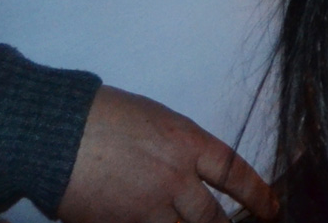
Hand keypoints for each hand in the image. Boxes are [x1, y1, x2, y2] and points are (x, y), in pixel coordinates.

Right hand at [58, 85, 275, 222]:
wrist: (55, 134)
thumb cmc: (103, 116)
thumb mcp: (157, 120)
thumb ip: (181, 148)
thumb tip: (193, 170)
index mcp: (188, 144)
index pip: (236, 174)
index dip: (259, 196)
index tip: (273, 209)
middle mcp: (174, 180)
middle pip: (212, 218)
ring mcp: (146, 208)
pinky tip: (147, 222)